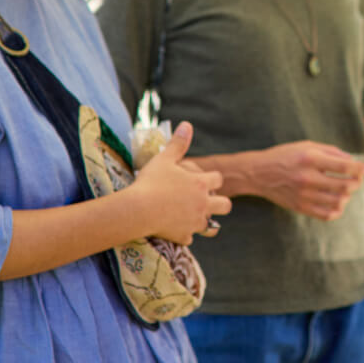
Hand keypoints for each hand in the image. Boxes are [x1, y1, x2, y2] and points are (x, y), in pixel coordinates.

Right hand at [130, 122, 231, 244]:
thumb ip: (178, 143)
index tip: (204, 180)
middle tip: (206, 201)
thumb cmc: (151, 182)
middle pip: (225, 205)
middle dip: (220, 203)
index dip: (212, 179)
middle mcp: (203, 204)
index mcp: (201, 184)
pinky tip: (175, 230)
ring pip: (211, 226)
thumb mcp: (164, 159)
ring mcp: (195, 222)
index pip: (218, 179)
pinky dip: (183, 234)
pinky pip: (189, 238)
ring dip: (204, 221)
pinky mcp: (183, 236)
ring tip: (193, 217)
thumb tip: (187, 125)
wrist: (138, 209)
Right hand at [239, 141, 363, 220]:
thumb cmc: (286, 156)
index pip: (343, 166)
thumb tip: (353, 162)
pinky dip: (337, 210)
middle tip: (355, 179)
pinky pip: (327, 215)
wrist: (258, 173)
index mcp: (310, 159)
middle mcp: (307, 178)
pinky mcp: (300, 207)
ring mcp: (303, 195)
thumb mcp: (307, 146)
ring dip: (347, 196)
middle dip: (355, 183)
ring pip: (338, 201)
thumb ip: (331, 152)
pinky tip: (336, 202)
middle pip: (344, 186)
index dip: (359, 169)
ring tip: (344, 190)